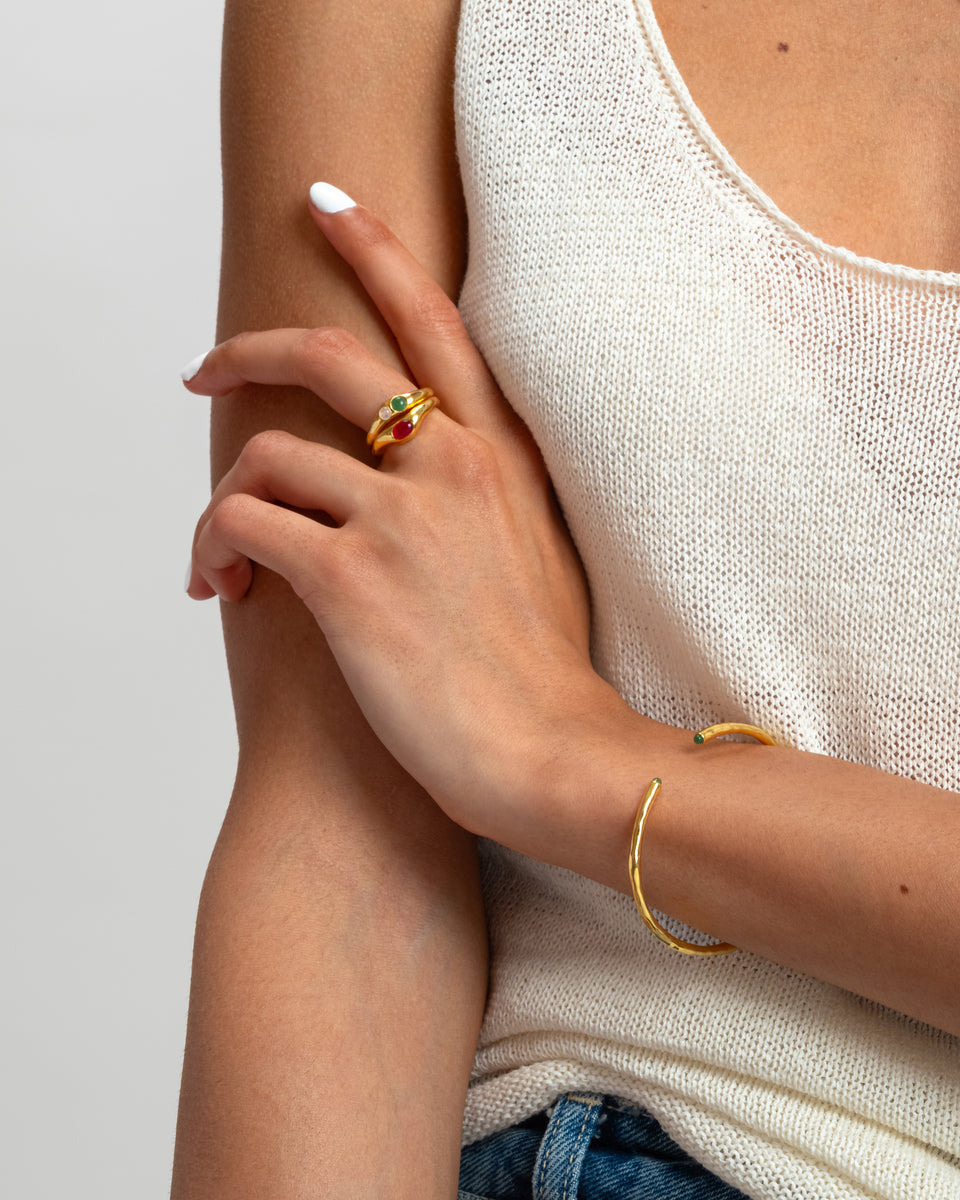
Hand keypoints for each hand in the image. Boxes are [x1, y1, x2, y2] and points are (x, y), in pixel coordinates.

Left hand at [184, 188, 598, 853]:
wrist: (555, 754)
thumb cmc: (546, 673)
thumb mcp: (542, 553)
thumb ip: (492, 497)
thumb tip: (436, 477)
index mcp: (503, 454)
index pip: (433, 319)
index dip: (374, 248)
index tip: (325, 204)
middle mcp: (452, 466)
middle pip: (324, 357)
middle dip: (246, 352)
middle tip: (205, 374)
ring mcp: (401, 518)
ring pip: (265, 455)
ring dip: (222, 501)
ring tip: (219, 557)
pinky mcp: (350, 580)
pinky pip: (243, 523)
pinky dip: (214, 547)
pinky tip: (222, 587)